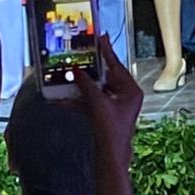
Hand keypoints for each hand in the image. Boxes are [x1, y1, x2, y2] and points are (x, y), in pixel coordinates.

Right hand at [72, 34, 142, 161]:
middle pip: (106, 77)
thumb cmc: (111, 131)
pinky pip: (92, 103)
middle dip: (90, 70)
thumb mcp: (97, 103)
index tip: (100, 38)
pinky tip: (63, 99)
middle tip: (82, 55)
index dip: (107, 52)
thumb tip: (76, 71)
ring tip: (68, 76)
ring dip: (82, 86)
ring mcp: (116, 106)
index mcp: (131, 91)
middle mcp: (126, 96)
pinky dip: (79, 101)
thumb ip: (86, 85)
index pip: (117, 66)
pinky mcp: (106, 115)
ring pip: (97, 90)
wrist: (110, 156)